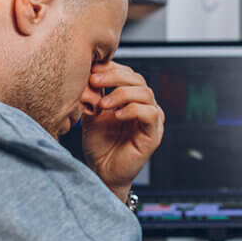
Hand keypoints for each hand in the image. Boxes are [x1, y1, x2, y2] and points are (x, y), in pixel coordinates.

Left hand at [82, 61, 163, 199]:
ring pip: (145, 93)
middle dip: (115, 77)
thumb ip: (93, 96)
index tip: (92, 70)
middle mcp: (144, 106)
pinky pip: (150, 113)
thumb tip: (87, 76)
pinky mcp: (154, 134)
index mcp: (131, 99)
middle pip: (138, 79)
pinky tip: (117, 115)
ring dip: (122, 94)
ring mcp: (152, 120)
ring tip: (103, 104)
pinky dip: (133, 110)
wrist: (102, 172)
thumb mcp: (91, 114)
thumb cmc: (99, 145)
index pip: (128, 74)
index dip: (112, 69)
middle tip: (95, 81)